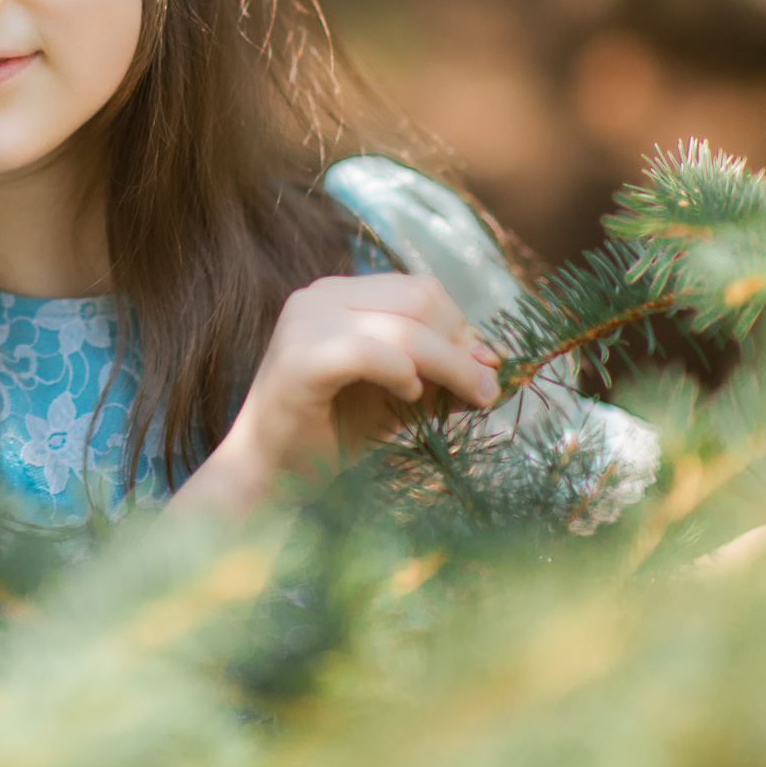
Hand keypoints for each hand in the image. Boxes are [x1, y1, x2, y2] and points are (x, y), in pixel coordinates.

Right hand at [169, 273, 501, 518]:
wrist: (269, 476)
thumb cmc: (331, 435)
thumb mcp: (398, 397)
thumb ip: (440, 374)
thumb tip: (497, 362)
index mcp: (338, 295)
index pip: (419, 290)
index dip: (463, 327)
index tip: (489, 369)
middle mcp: (317, 296)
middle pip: (419, 299)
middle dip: (462, 345)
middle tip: (487, 389)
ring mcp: (304, 322)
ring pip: (404, 328)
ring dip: (450, 365)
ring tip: (471, 398)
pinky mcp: (299, 358)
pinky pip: (371, 352)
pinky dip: (403, 373)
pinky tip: (410, 396)